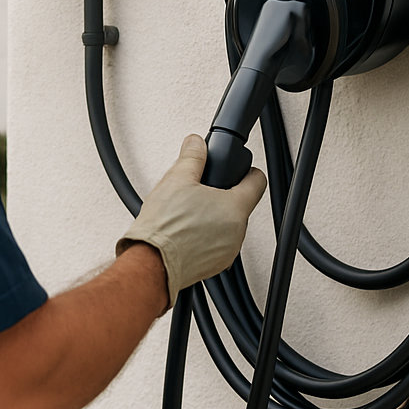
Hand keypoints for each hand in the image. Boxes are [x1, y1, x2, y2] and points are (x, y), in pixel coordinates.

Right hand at [116, 135, 266, 306]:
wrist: (151, 263)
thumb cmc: (165, 227)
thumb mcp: (177, 178)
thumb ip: (192, 156)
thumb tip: (196, 143)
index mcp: (234, 207)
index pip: (257, 181)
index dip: (247, 171)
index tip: (239, 169)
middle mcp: (237, 232)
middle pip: (238, 204)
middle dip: (221, 195)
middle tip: (199, 191)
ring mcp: (227, 251)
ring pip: (227, 225)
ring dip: (213, 217)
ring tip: (187, 212)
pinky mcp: (214, 265)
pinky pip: (217, 244)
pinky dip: (205, 236)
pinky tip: (185, 231)